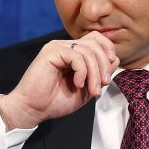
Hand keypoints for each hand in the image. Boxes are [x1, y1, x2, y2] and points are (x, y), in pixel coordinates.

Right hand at [0, 31, 119, 130]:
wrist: (34, 109)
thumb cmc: (57, 100)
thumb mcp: (87, 88)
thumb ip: (100, 74)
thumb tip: (115, 58)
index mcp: (74, 51)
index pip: (97, 39)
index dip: (108, 53)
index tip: (108, 75)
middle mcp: (66, 46)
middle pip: (96, 44)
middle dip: (104, 66)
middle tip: (102, 86)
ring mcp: (57, 47)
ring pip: (88, 51)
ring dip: (95, 73)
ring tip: (92, 90)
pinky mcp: (50, 52)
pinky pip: (76, 56)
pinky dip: (82, 72)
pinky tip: (78, 84)